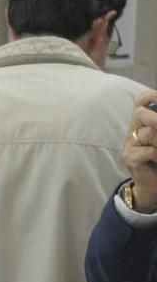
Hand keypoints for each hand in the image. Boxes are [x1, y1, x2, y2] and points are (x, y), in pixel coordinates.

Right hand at [123, 90, 156, 207]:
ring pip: (147, 133)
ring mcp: (129, 145)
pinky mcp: (129, 158)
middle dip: (156, 118)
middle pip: (140, 114)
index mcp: (141, 125)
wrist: (152, 185)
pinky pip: (148, 150)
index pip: (139, 103)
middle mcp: (133, 132)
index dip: (150, 96)